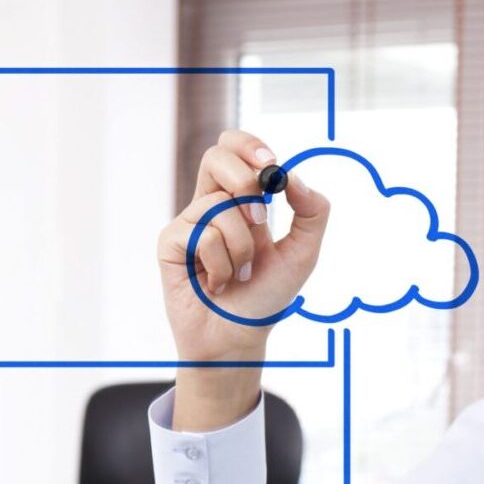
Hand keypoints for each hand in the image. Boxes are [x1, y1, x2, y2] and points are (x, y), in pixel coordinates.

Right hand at [156, 129, 330, 361]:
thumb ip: (312, 213)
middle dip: (245, 180)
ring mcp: (189, 221)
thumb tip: (293, 177)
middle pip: (216, 156)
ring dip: (241, 246)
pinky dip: (220, 264)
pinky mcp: (171, 242)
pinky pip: (201, 233)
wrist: (240, 337)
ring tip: (239, 273)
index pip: (235, 150)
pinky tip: (215, 283)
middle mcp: (211, 204)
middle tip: (260, 217)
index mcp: (241, 199)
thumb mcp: (303, 253)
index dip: (249, 146)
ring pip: (218, 205)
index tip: (270, 165)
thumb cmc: (267, 297)